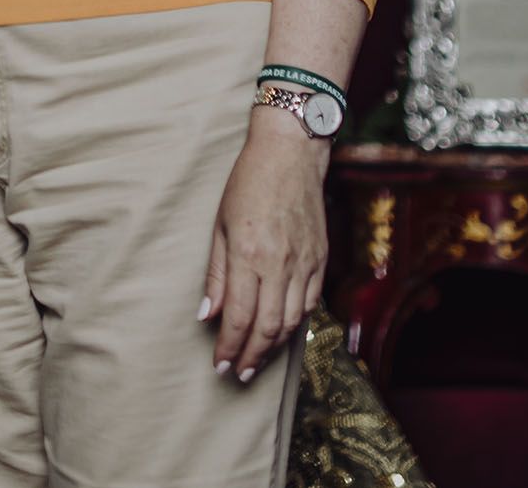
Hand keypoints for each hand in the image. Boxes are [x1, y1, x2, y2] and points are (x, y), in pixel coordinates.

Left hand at [200, 106, 330, 382]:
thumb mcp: (220, 225)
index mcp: (249, 254)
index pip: (239, 316)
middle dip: (251, 356)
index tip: (220, 365)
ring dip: (273, 348)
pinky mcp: (320, 260)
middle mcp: (280, 264)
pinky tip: (282, 334)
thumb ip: (215, 273)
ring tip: (257, 362)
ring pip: (292, 321)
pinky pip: (310, 303)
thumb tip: (207, 315)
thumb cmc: (248, 184)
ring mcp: (305, 263)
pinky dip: (295, 325)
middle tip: (238, 374)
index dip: (229, 346)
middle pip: (268, 327)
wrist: (290, 154)